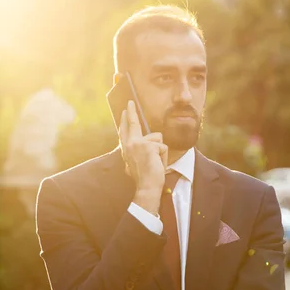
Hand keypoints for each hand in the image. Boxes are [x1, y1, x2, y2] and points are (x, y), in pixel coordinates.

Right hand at [119, 100, 166, 214]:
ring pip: (157, 138)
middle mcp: (129, 145)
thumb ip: (138, 152)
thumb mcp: (138, 164)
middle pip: (132, 124)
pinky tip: (157, 165)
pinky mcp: (148, 146)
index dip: (125, 120)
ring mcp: (138, 144)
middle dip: (131, 112)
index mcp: (126, 150)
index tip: (125, 110)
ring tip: (154, 163)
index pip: (125, 131)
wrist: (146, 187)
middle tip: (130, 102)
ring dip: (160, 151)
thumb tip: (148, 143)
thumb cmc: (144, 178)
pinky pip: (163, 147)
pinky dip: (163, 157)